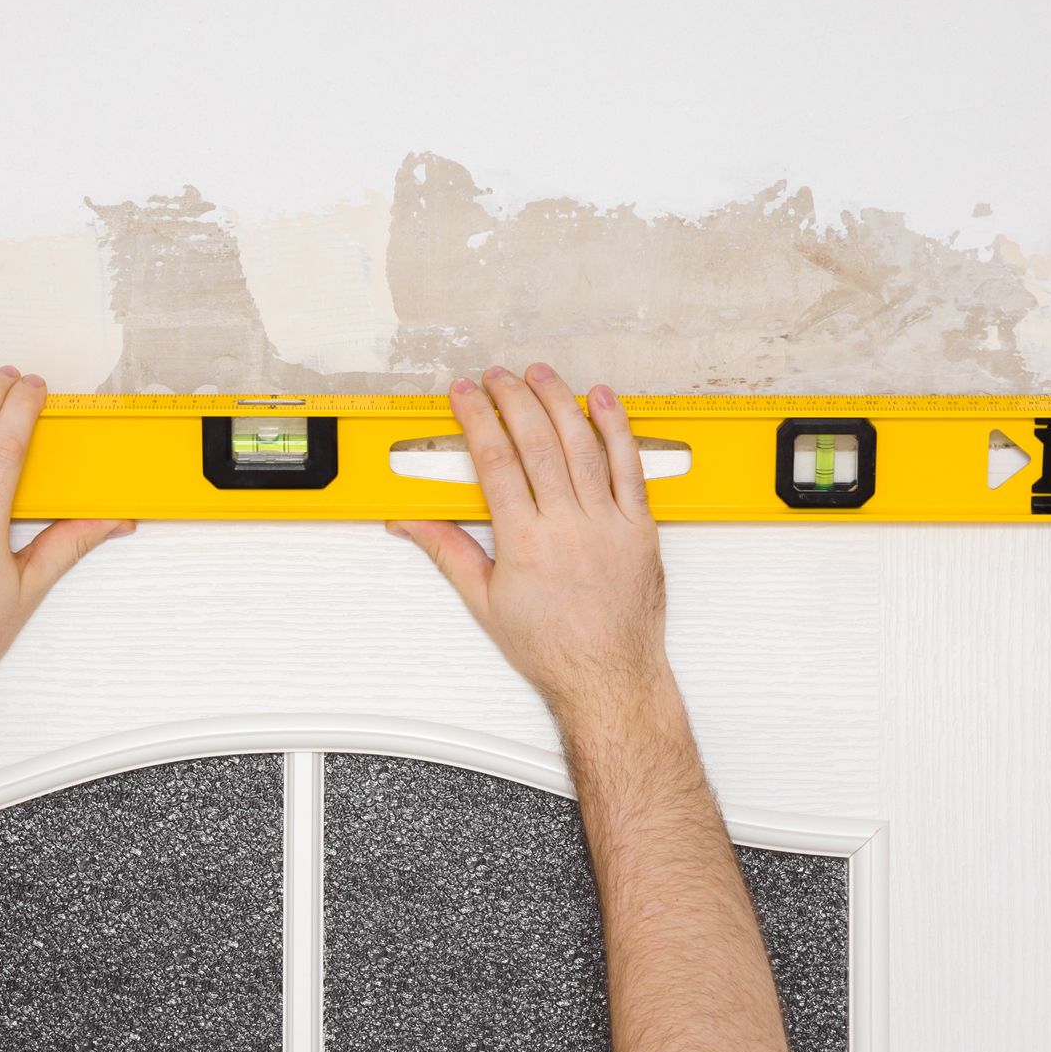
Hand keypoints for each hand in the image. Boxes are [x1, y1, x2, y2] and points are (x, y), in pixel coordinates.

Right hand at [389, 364, 675, 736]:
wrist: (608, 676)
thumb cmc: (551, 647)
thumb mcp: (485, 602)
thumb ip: (447, 551)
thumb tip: (410, 522)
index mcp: (525, 542)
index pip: (495, 461)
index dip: (476, 419)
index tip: (464, 395)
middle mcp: (568, 526)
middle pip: (537, 442)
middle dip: (512, 399)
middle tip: (496, 376)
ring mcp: (608, 523)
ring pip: (582, 444)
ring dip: (558, 401)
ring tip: (540, 375)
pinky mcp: (640, 527)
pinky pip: (630, 466)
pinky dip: (616, 427)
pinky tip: (601, 400)